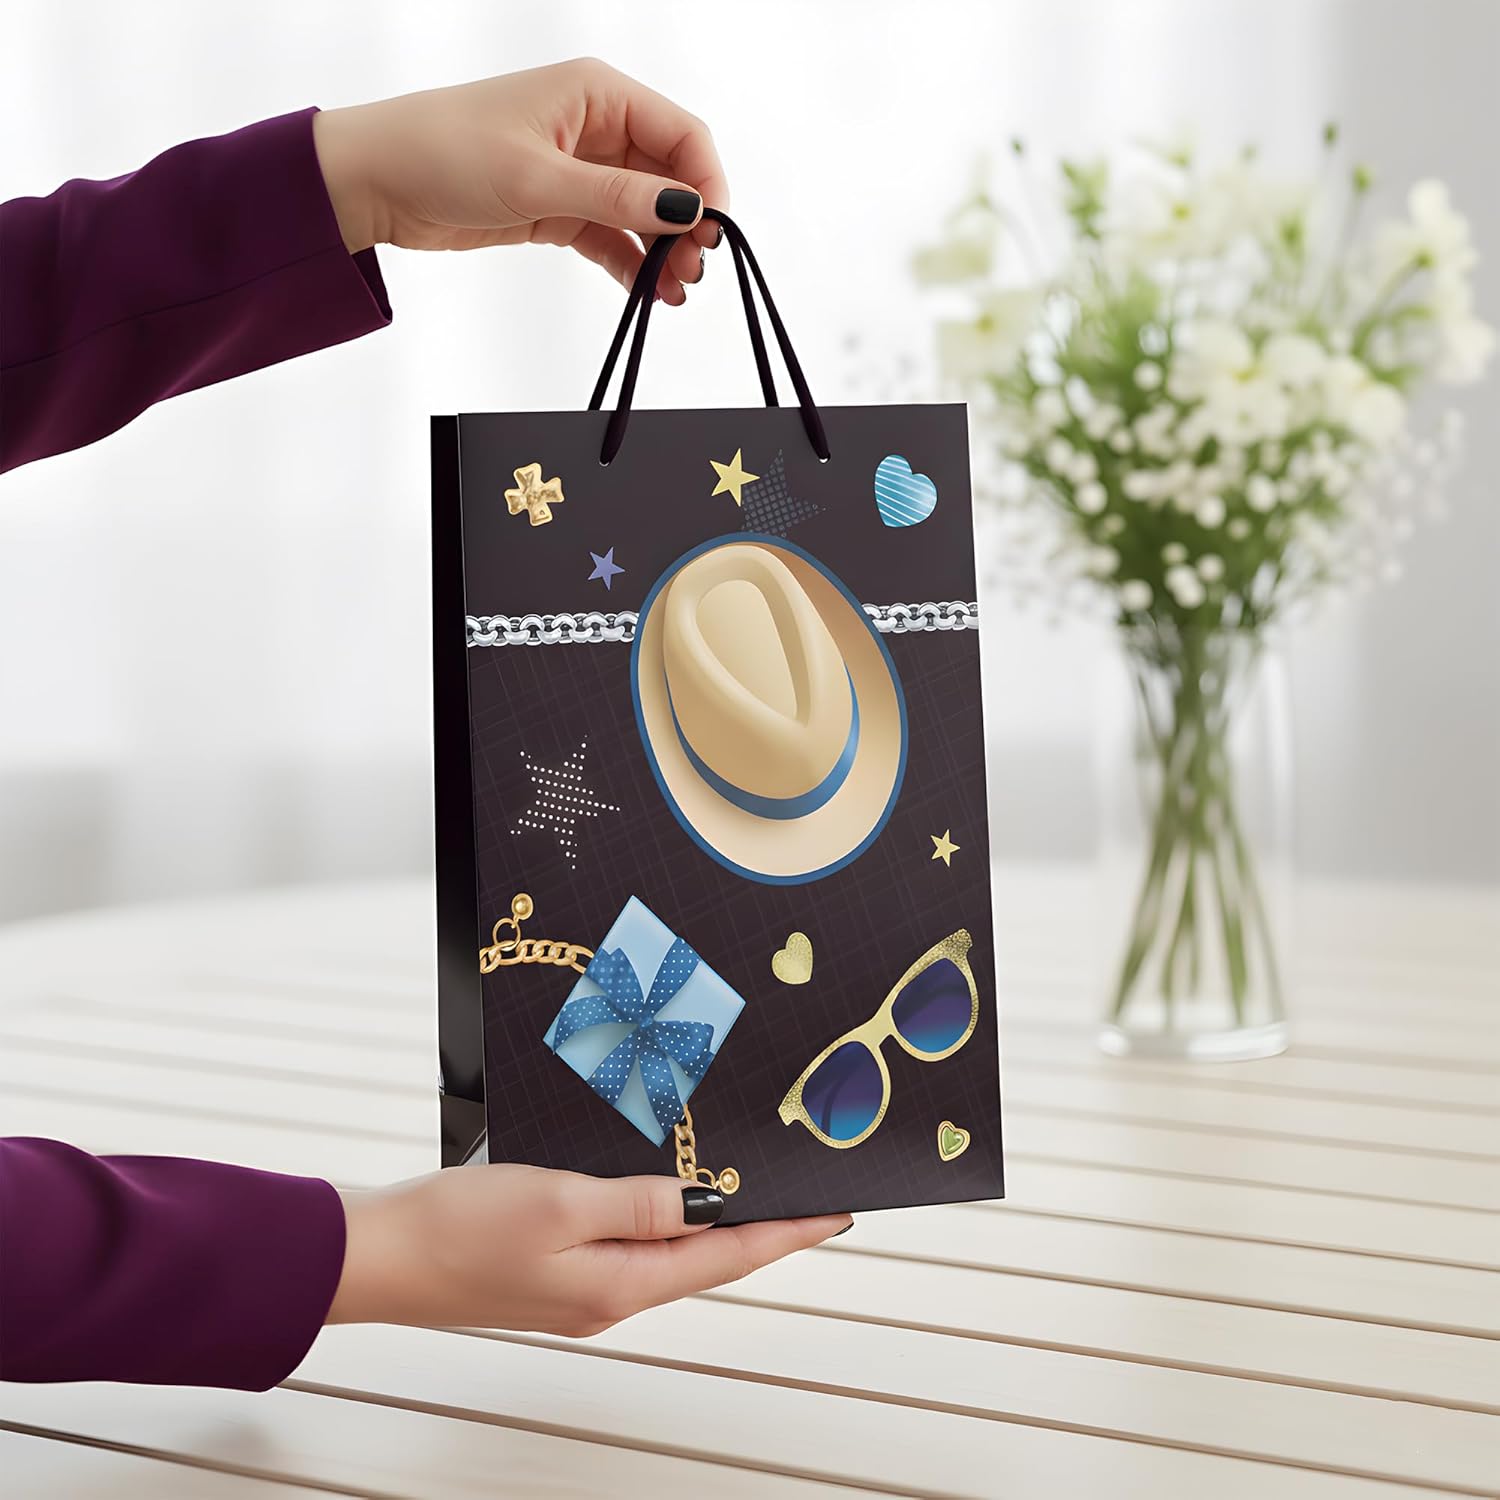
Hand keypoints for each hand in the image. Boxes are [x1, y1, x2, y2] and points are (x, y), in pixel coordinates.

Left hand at [311, 58, 726, 304]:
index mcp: (597, 93)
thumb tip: (686, 208)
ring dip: (663, 250)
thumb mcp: (538, 179)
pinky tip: (647, 292)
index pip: (681, 134)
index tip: (712, 234)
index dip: (706, 183)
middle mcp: (595, 125)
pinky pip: (613, 236)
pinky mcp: (559, 207)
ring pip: (644, 211)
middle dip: (687, 224)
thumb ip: (618, 197)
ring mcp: (579, 169)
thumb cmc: (445, 153)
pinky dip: (632, 263)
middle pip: (669, 176)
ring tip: (674, 292)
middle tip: (692, 273)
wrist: (376, 181)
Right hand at [327, 1165, 849, 1336]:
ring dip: (715, 1221)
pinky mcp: (555, 1268)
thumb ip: (639, 1203)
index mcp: (618, 1287)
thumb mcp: (559, 1204)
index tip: (836, 1212)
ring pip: (671, 1250)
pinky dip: (664, 1213)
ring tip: (754, 1190)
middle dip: (762, 1228)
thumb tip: (710, 1203)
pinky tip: (667, 1191)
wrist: (379, 1256)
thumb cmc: (458, 1231)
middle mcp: (608, 1296)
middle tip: (808, 1194)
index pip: (727, 1258)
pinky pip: (631, 1240)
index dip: (787, 1232)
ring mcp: (581, 1286)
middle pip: (708, 1260)